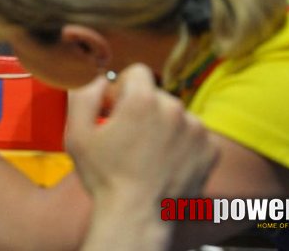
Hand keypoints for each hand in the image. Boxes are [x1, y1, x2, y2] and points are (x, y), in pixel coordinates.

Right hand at [65, 64, 217, 205]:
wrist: (137, 217)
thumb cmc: (105, 177)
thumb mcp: (77, 134)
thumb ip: (83, 95)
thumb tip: (97, 79)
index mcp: (143, 99)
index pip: (137, 72)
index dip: (123, 88)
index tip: (116, 110)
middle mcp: (175, 108)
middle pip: (156, 95)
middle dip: (143, 109)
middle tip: (129, 138)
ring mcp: (197, 130)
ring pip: (176, 115)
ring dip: (163, 126)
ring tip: (149, 154)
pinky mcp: (211, 150)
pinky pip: (194, 135)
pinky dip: (182, 145)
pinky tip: (166, 163)